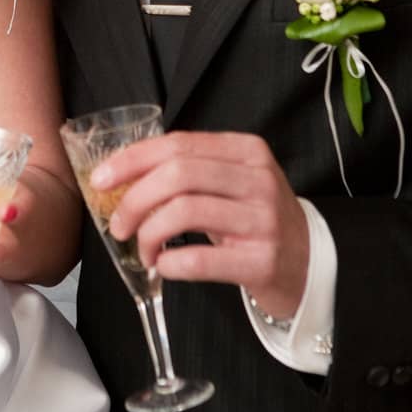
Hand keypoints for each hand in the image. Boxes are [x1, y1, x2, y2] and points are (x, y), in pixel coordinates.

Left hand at [97, 131, 308, 319]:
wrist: (310, 263)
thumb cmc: (255, 219)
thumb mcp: (232, 182)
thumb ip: (188, 170)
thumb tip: (121, 175)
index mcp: (247, 151)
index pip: (178, 144)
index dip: (132, 160)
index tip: (101, 180)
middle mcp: (259, 179)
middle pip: (178, 176)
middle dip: (135, 199)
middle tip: (118, 225)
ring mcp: (263, 220)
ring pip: (184, 212)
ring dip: (149, 235)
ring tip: (144, 251)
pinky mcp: (262, 261)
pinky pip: (199, 259)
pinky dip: (170, 263)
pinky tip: (164, 267)